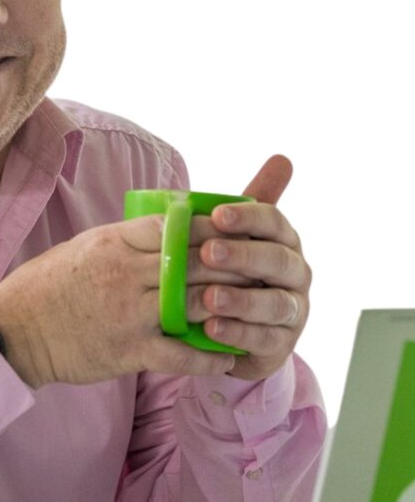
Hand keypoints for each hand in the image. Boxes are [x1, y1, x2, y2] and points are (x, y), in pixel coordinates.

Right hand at [0, 213, 251, 387]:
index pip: (177, 226)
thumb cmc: (47, 286)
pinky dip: (209, 357)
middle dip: (235, 264)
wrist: (16, 331)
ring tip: (256, 310)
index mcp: (115, 242)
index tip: (240, 229)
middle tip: (264, 268)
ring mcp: (129, 312)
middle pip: (196, 262)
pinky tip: (229, 357)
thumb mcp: (84, 247)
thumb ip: (127, 240)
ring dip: (231, 307)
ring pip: (196, 303)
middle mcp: (125, 273)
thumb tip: (166, 227)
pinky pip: (181, 354)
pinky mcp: (128, 350)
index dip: (214, 227)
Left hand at [199, 155, 311, 380]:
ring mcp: (292, 310)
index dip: (247, 217)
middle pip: (277, 260)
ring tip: (209, 298)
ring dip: (241, 301)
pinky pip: (265, 339)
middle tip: (208, 253)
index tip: (216, 215)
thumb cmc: (233, 268)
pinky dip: (238, 334)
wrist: (234, 321)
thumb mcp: (235, 234)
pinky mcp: (281, 343)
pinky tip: (212, 328)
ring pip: (275, 303)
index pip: (273, 221)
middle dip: (243, 256)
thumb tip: (283, 158)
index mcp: (282, 240)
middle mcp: (294, 273)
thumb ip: (248, 201)